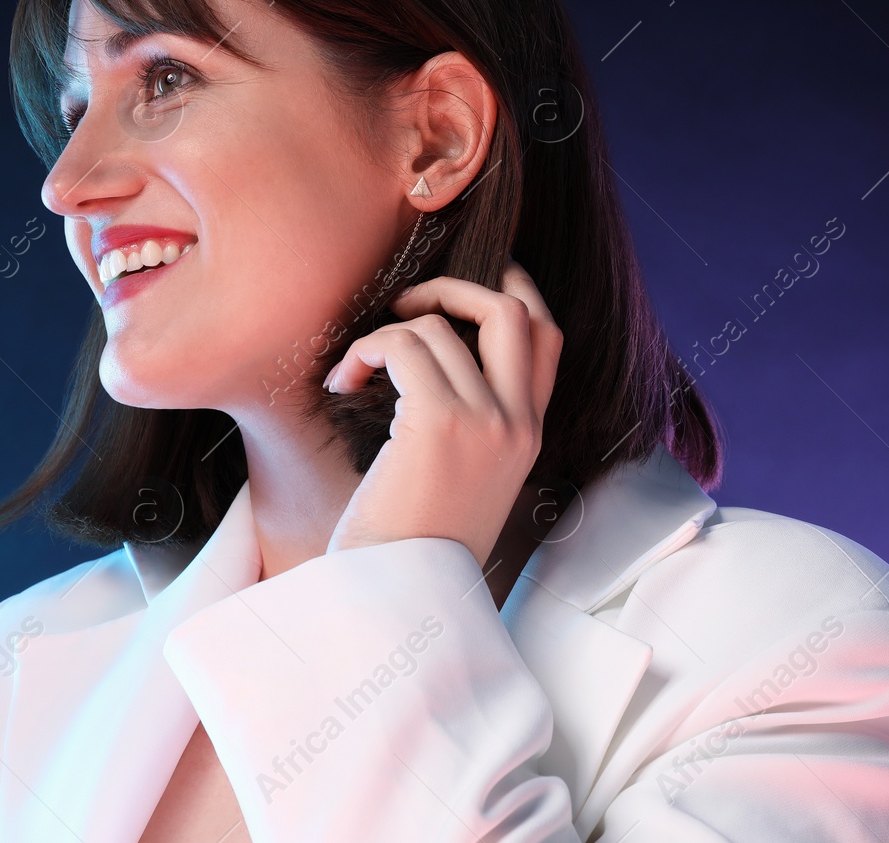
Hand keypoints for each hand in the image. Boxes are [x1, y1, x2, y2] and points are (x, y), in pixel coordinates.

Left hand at [322, 259, 562, 569]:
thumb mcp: (461, 480)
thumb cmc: (410, 544)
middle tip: (403, 306)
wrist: (396, 603)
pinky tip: (342, 385)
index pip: (547, 336)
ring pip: (439, 326)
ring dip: (385, 332)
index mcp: (529, 436)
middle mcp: (520, 425)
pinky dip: (365, 350)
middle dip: (454, 287)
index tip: (459, 286)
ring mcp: (487, 423)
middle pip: (514, 309)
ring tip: (354, 371)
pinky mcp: (440, 424)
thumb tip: (428, 354)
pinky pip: (402, 345)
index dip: (512, 291)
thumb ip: (467, 421)